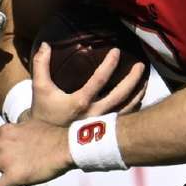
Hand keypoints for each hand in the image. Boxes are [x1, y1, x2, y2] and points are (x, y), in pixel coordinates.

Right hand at [30, 42, 147, 124]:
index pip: (99, 81)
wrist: (47, 141)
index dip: (109, 65)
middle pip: (120, 95)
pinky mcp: (106, 129)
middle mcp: (94, 114)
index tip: (117, 51)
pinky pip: (126, 116)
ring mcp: (102, 123)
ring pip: (127, 107)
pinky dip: (135, 105)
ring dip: (138, 92)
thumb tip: (45, 44)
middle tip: (141, 64)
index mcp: (79, 103)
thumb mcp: (39, 88)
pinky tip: (140, 95)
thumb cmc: (44, 111)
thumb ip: (41, 65)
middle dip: (133, 79)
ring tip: (146, 78)